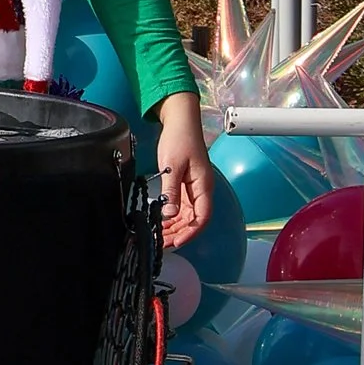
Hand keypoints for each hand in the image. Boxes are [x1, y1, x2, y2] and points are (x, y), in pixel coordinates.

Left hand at [154, 92, 212, 251]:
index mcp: (203, 186)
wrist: (180, 120)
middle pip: (194, 220)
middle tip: (162, 244)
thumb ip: (172, 191)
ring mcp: (194, 188)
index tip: (175, 241)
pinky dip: (173, 217)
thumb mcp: (172, 165)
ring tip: (160, 238)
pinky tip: (161, 223)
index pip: (202, 217)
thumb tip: (170, 214)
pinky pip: (182, 207)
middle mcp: (201, 190)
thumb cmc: (179, 139)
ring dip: (175, 228)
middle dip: (180, 234)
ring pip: (188, 216)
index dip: (190, 232)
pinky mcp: (186, 185)